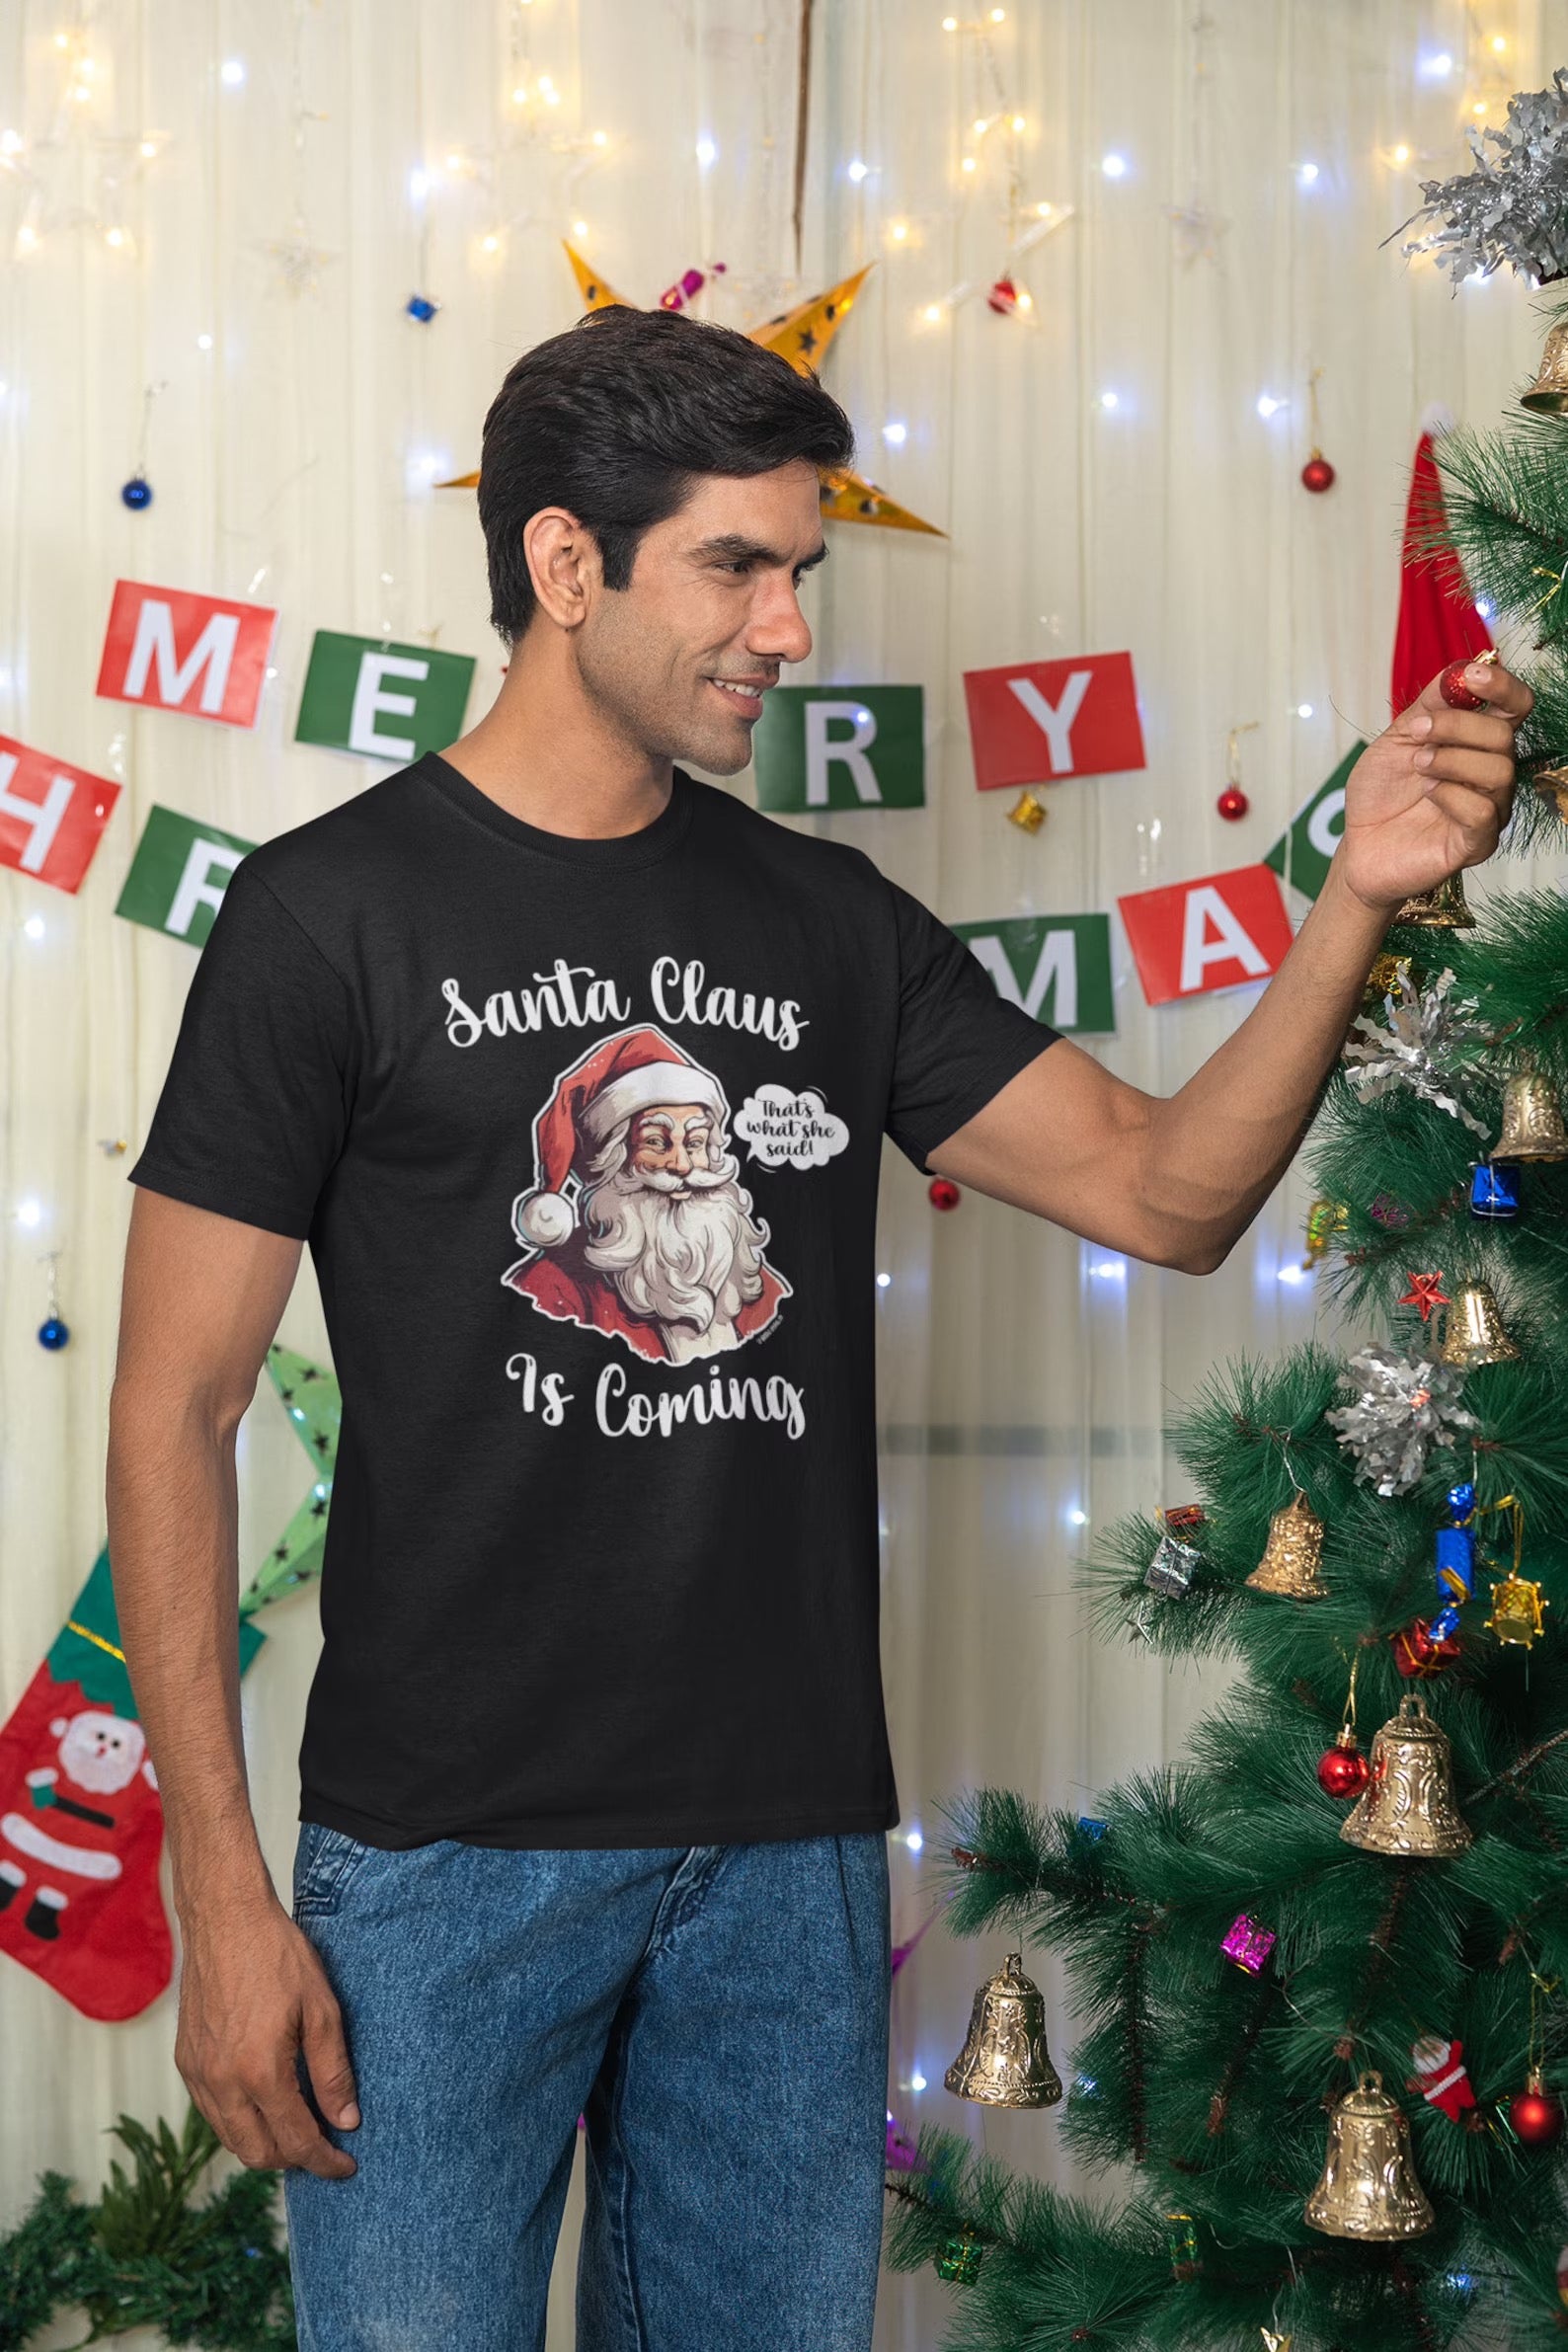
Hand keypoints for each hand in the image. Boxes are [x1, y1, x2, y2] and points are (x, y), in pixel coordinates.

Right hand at [174, 1891, 358, 2178]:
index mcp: (260, 2072)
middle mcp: (222, 2082)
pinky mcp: (185, 2061)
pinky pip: (212, 2113)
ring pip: (231, 2138)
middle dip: (294, 2160)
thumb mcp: (322, 2009)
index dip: (325, 2161)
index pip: (296, 2141)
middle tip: (324, 2147)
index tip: (346, 2166)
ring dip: (264, 2144)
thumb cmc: (278, 1956)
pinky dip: (240, 2122)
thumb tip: (346, 2121)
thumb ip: (332, 2071)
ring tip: (298, 2127)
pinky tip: (265, 2102)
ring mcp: (198, 2074)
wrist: (225, 1920)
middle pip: (257, 2153)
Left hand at [1336, 658, 1532, 914]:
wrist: (1359, 844)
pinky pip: (1483, 812)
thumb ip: (1429, 706)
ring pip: (1499, 771)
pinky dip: (1451, 795)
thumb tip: (1459, 669)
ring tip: (1418, 765)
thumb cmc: (1383, 792)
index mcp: (1479, 743)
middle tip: (1417, 732)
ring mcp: (1490, 809)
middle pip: (1504, 735)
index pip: (1515, 707)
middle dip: (1457, 725)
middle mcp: (1493, 773)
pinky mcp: (1477, 843)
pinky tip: (1428, 794)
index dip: (1502, 686)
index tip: (1471, 675)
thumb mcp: (1398, 739)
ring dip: (1451, 760)